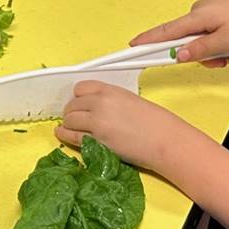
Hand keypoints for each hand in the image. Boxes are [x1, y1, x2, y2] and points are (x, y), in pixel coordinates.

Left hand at [56, 82, 200, 180]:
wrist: (165, 140)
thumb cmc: (155, 123)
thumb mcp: (131, 101)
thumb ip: (111, 102)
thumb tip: (96, 109)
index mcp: (110, 90)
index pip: (80, 88)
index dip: (77, 97)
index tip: (79, 104)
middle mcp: (100, 103)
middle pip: (72, 104)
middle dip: (71, 112)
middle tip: (75, 119)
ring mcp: (96, 121)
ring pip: (69, 119)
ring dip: (68, 124)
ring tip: (71, 128)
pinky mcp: (96, 140)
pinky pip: (71, 136)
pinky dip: (65, 135)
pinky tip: (63, 134)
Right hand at [130, 0, 228, 67]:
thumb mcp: (225, 42)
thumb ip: (199, 51)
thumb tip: (176, 55)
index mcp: (196, 19)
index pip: (164, 33)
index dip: (146, 41)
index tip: (130, 48)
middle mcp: (199, 14)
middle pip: (190, 44)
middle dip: (209, 57)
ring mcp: (210, 13)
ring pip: (208, 43)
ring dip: (225, 53)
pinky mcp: (221, 14)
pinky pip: (219, 36)